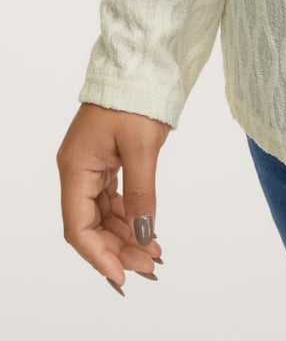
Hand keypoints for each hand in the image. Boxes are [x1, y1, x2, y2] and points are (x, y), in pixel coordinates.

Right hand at [58, 103, 167, 295]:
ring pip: (104, 213)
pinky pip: (114, 197)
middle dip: (118, 248)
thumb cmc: (136, 99)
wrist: (142, 63)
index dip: (98, 255)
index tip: (122, 276)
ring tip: (155, 254)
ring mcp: (93, 165)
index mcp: (75, 169)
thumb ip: (141, 195)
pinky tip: (148, 229)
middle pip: (91, 224)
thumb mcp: (142, 149)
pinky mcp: (108, 159)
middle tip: (150, 267)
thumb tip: (145, 235)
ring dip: (127, 234)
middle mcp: (78, 170)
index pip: (78, 227)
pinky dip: (131, 214)